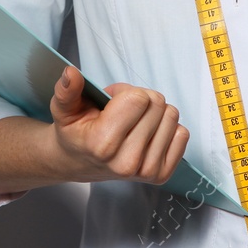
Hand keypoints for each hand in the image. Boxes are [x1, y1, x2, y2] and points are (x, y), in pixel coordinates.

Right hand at [47, 65, 189, 184]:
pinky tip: (146, 134)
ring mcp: (145, 171)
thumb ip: (67, 90)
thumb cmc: (76, 132)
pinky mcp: (160, 175)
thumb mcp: (65, 109)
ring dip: (154, 113)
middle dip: (140, 100)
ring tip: (131, 123)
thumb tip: (71, 73)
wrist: (79, 162)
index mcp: (102, 144)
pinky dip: (166, 128)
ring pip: (172, 117)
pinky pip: (182, 135)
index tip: (111, 102)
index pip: (139, 98)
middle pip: (157, 105)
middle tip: (121, 113)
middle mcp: (126, 162)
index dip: (125, 92)